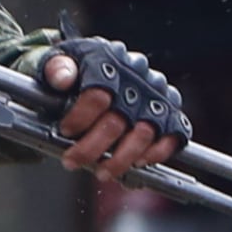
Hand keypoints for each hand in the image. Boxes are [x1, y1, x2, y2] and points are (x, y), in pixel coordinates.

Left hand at [38, 38, 185, 184]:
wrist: (103, 60)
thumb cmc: (78, 66)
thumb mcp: (58, 59)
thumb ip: (56, 67)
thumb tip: (62, 80)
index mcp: (108, 61)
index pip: (98, 94)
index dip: (80, 117)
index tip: (65, 131)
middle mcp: (137, 78)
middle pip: (117, 121)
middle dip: (91, 148)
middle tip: (72, 161)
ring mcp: (156, 95)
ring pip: (143, 134)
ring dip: (121, 159)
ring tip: (102, 173)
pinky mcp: (171, 111)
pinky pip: (175, 135)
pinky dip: (158, 153)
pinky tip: (138, 163)